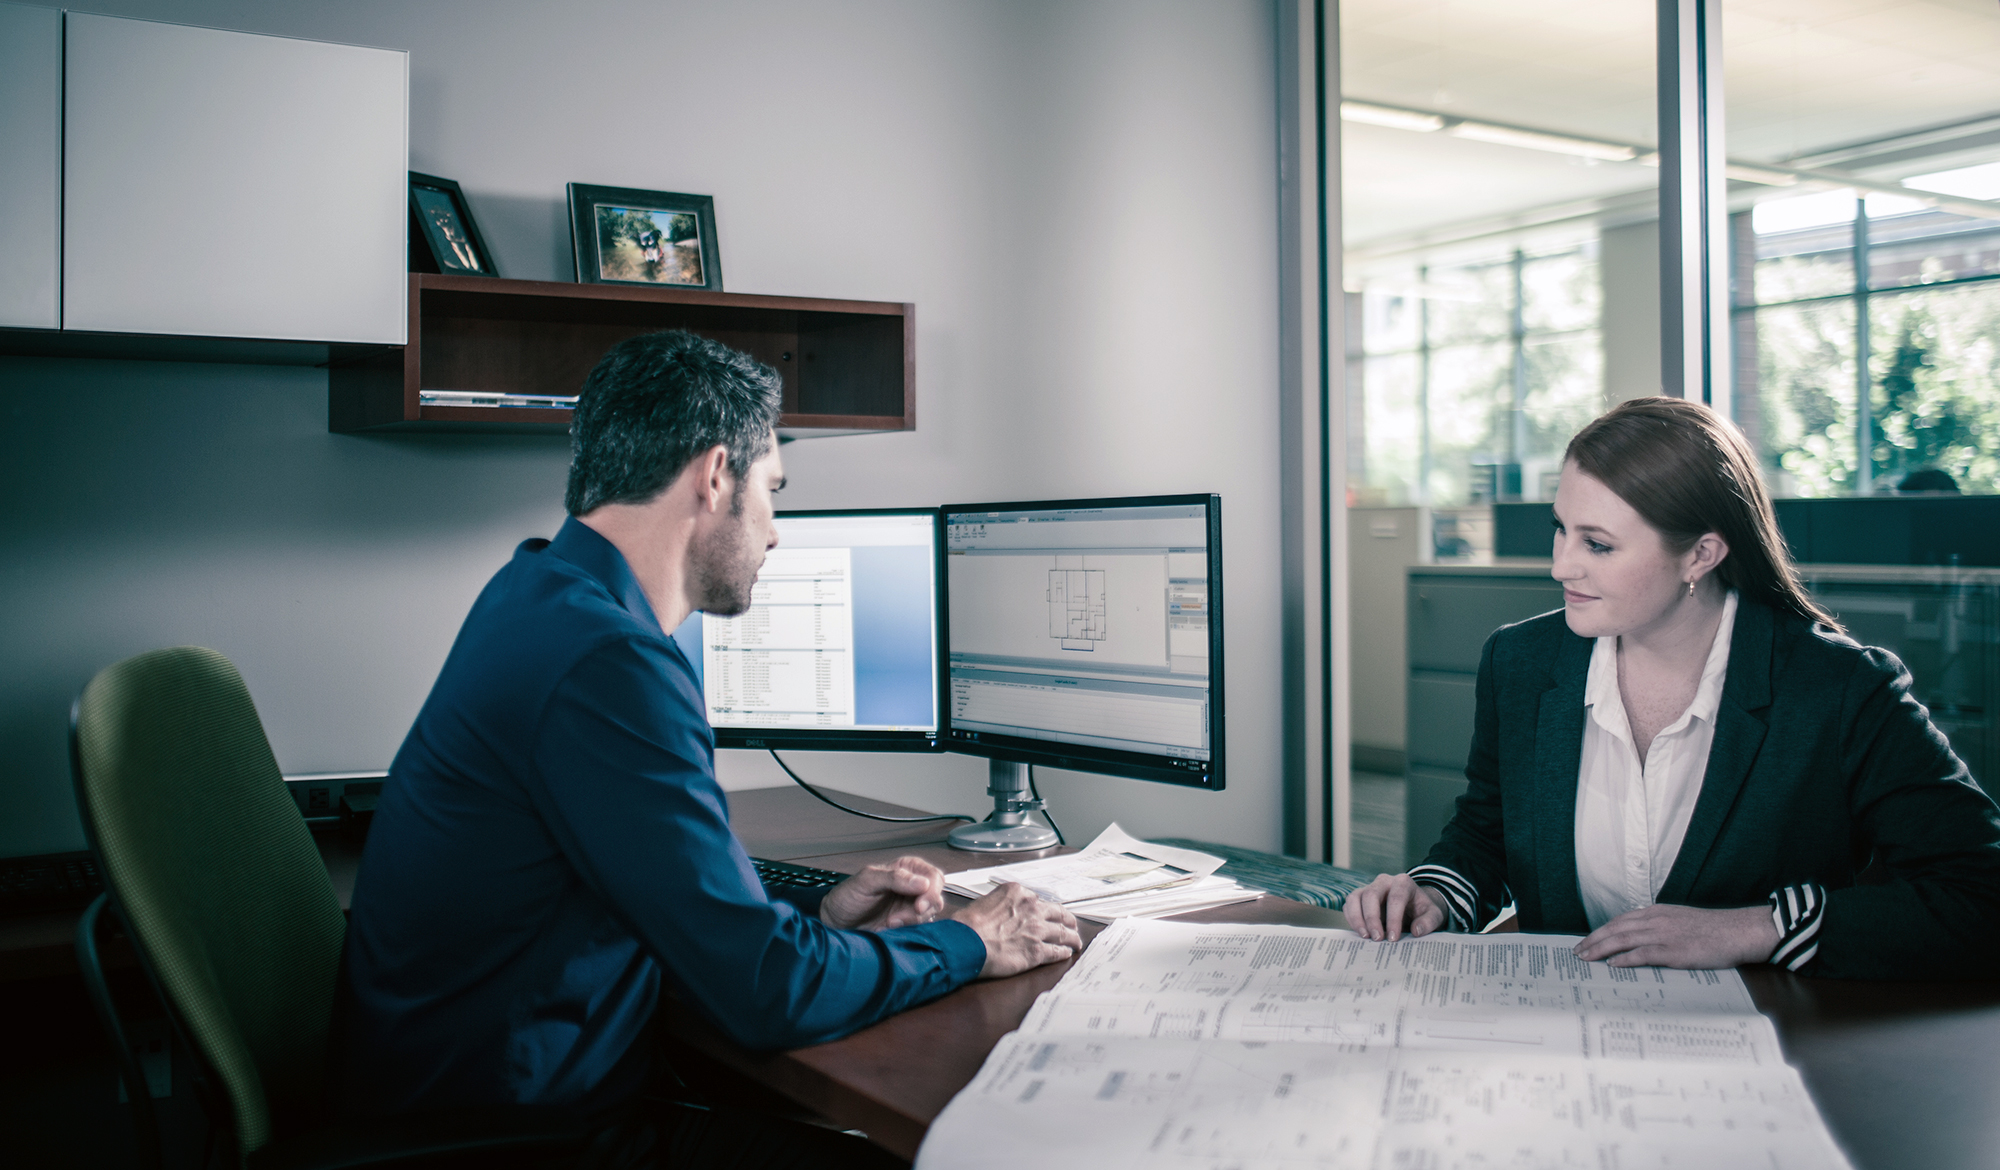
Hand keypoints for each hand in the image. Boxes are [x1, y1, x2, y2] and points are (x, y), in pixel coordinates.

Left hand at [819, 857, 946, 932]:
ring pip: (929, 914)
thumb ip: (894, 878)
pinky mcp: (906, 925)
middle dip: (922, 909)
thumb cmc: (847, 897)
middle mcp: (911, 887)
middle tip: (903, 917)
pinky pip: (920, 928)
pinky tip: (891, 928)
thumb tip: (922, 882)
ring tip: (890, 922)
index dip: (931, 891)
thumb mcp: (866, 881)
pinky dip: (909, 930)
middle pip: (935, 896)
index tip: (919, 905)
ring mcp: (909, 906)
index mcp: (905, 869)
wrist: (835, 923)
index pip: (932, 876)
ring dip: (912, 921)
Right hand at [949, 882, 1082, 978]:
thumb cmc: (967, 925)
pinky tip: (1066, 953)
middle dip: (1067, 920)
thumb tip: (1002, 914)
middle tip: (1071, 925)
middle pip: (1058, 913)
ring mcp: (1037, 930)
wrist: (964, 943)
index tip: (1048, 914)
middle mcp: (1031, 908)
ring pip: (1063, 933)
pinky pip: (1057, 951)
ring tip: (1076, 942)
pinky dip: (1064, 952)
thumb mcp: (983, 903)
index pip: (1039, 900)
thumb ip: (1000, 905)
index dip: (1045, 909)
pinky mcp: (1037, 951)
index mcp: (1017, 893)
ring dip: (1072, 937)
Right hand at [1342, 874, 1445, 940]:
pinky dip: (1352, 920)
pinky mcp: (1360, 898)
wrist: (1414, 906)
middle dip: (1372, 918)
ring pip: (1355, 898)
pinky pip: (1349, 906)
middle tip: (1377, 939)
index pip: (1396, 897)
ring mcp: (1369, 888)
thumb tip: (1417, 931)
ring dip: (1357, 918)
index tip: (1393, 938)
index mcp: (1403, 882)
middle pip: (1371, 895)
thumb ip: (1429, 922)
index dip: (1393, 918)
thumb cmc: (1423, 909)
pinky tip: (1361, 933)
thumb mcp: (1434, 915)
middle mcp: (1384, 882)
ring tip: (1365, 937)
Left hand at [1574, 903, 1778, 968]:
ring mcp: (1664, 934)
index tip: (1587, 940)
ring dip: (1601, 949)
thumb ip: (1660, 926)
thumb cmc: (1713, 929)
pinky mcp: (1674, 950)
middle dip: (1593, 940)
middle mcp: (1656, 920)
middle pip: (1615, 929)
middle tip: (1577, 952)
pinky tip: (1612, 965)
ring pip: (1623, 939)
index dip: (1601, 931)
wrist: (1738, 931)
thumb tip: (1641, 940)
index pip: (1620, 920)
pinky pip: (1643, 954)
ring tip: (1587, 958)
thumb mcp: (1680, 920)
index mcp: (1657, 912)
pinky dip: (1625, 959)